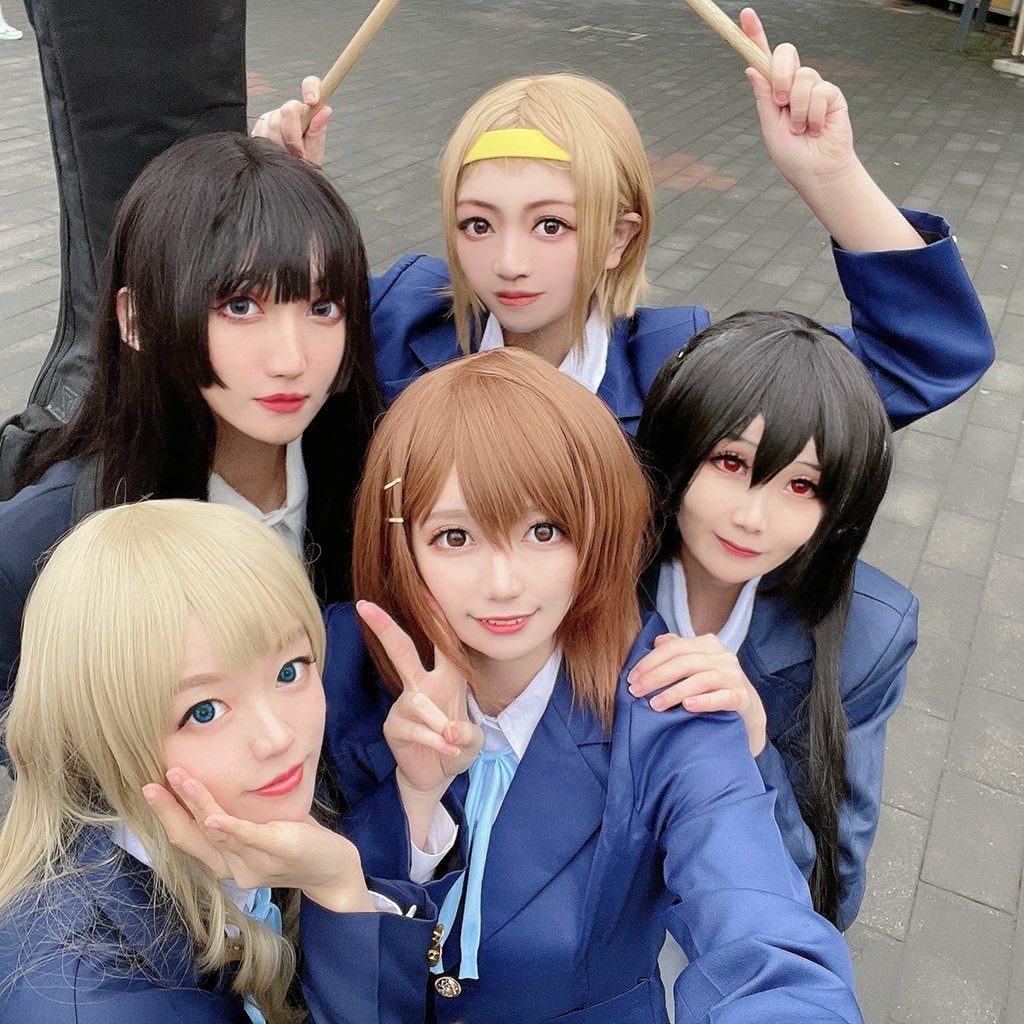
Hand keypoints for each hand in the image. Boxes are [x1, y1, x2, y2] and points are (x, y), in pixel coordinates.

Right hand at [144, 769, 373, 912]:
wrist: (333, 870)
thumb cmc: (296, 842)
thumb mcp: (261, 827)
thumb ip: (240, 814)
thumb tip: (221, 778)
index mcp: (227, 861)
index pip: (187, 839)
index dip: (166, 816)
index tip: (149, 790)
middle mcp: (235, 867)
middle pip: (192, 838)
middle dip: (169, 811)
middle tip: (148, 786)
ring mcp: (255, 861)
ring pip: (216, 832)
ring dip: (195, 803)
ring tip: (178, 778)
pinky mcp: (278, 850)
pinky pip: (249, 838)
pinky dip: (229, 828)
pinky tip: (212, 818)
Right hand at [251, 75, 330, 166]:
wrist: (289, 174)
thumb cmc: (305, 162)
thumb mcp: (315, 150)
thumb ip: (319, 131)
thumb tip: (325, 110)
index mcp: (308, 111)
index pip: (311, 84)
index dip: (311, 88)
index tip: (312, 101)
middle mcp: (290, 110)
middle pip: (287, 111)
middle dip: (292, 136)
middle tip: (298, 152)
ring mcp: (272, 116)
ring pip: (272, 124)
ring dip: (281, 145)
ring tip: (289, 155)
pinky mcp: (259, 126)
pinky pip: (260, 133)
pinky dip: (269, 146)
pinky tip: (277, 152)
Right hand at [357, 601, 482, 796]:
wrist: (437, 775)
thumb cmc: (455, 745)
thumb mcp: (473, 741)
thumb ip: (468, 735)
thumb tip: (452, 731)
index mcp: (447, 676)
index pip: (441, 641)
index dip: (435, 615)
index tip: (423, 588)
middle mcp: (423, 684)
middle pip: (402, 650)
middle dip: (384, 627)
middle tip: (364, 607)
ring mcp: (406, 703)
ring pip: (419, 701)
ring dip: (440, 723)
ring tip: (453, 741)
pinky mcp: (394, 725)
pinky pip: (416, 728)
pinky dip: (435, 741)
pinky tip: (447, 750)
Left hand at [627, 633, 766, 755]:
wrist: (747, 711)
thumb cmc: (714, 686)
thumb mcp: (696, 665)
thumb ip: (678, 650)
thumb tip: (658, 641)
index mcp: (708, 644)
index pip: (674, 647)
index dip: (650, 661)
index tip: (632, 677)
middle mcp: (723, 657)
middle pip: (684, 662)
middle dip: (656, 677)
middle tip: (636, 692)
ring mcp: (734, 677)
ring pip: (700, 680)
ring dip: (674, 692)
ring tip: (655, 704)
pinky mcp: (741, 698)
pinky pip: (722, 697)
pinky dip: (704, 701)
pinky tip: (687, 707)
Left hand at [740, 8, 855, 190]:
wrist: (816, 171)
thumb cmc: (792, 154)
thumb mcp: (770, 126)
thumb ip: (763, 97)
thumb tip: (751, 68)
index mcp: (773, 89)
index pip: (764, 57)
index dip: (755, 35)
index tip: (745, 15)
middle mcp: (793, 83)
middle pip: (785, 53)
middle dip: (780, 74)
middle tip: (780, 101)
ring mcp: (813, 87)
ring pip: (802, 78)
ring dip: (798, 109)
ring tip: (801, 130)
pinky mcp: (832, 95)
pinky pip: (820, 93)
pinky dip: (813, 116)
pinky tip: (816, 129)